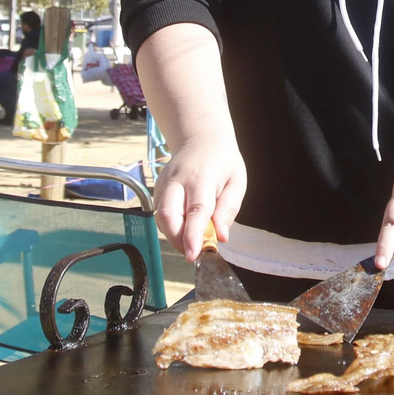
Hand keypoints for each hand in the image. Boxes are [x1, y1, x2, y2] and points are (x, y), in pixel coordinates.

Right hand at [152, 133, 245, 263]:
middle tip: (193, 252)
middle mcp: (177, 179)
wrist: (200, 140)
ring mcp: (163, 183)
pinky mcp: (157, 189)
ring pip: (161, 218)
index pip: (196, 210)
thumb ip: (228, 209)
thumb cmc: (222, 163)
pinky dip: (171, 228)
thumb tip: (221, 236)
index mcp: (202, 177)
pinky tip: (184, 228)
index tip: (193, 255)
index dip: (193, 235)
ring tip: (192, 240)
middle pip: (169, 215)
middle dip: (177, 239)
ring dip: (174, 236)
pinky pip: (160, 215)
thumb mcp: (236, 181)